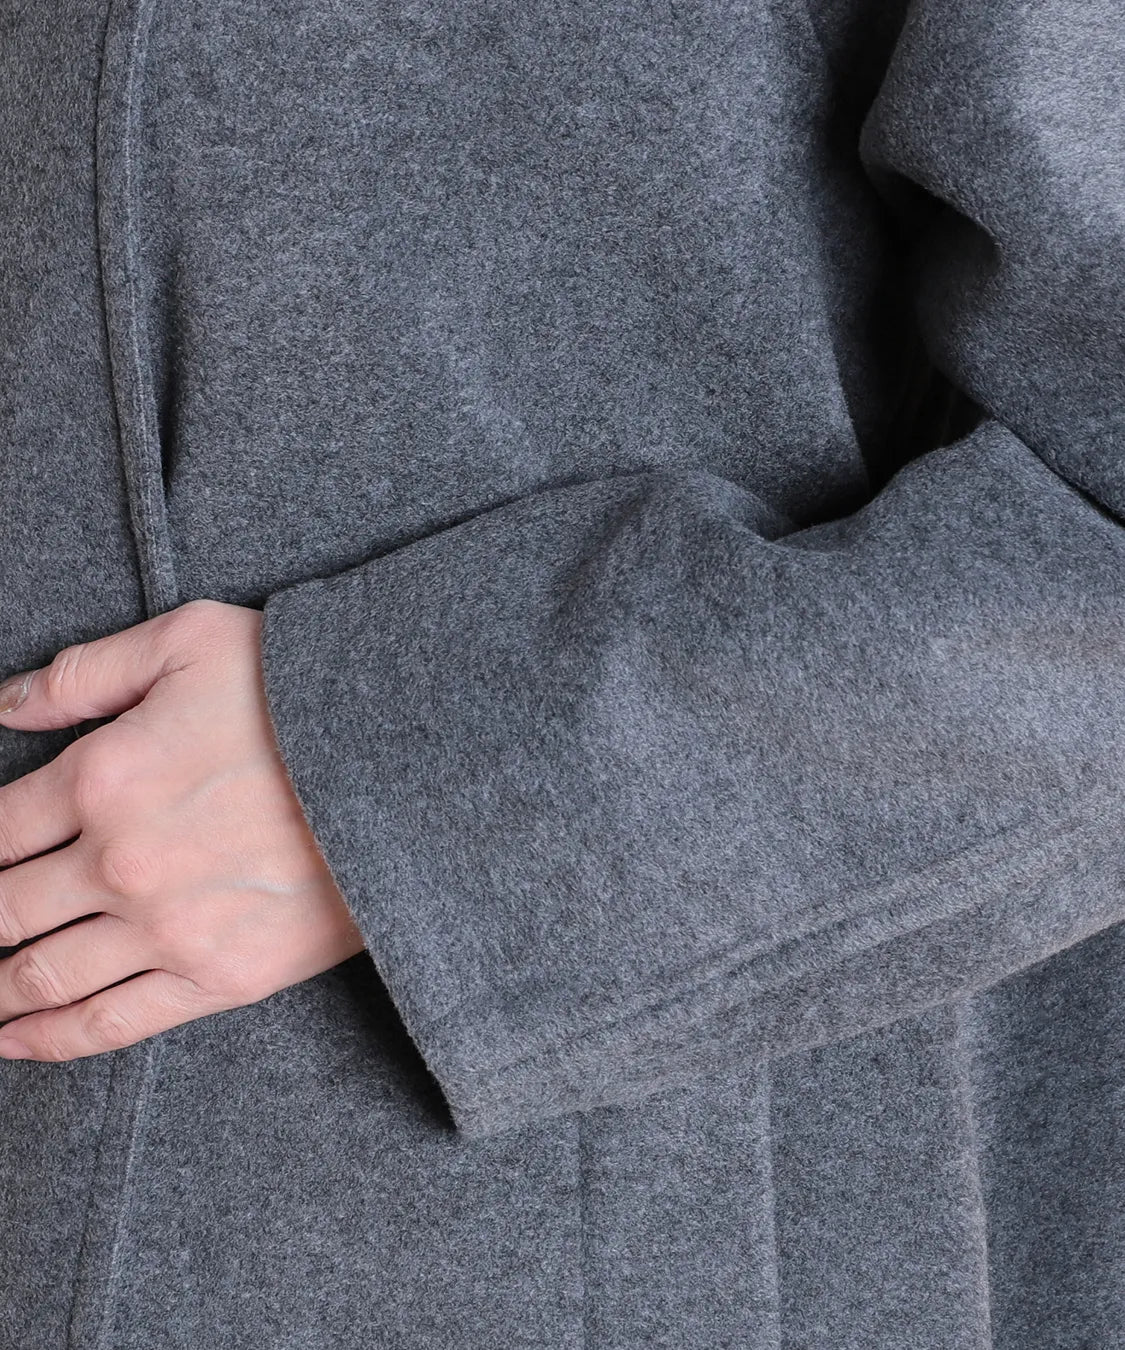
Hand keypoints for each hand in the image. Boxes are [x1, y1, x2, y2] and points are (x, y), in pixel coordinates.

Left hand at [0, 598, 365, 1061]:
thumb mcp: (191, 641)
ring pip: (41, 976)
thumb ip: (86, 673)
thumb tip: (2, 707)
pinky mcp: (220, 977)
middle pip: (2, 910)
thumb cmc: (302, 694)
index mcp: (102, 777)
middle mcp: (119, 863)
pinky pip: (110, 1025)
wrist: (410, 767)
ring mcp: (168, 930)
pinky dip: (47, 1040)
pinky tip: (14, 1040)